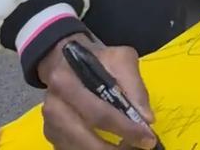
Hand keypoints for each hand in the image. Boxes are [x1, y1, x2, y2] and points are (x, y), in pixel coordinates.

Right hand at [38, 32, 156, 149]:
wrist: (67, 61)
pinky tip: (111, 147)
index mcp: (66, 81)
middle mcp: (54, 106)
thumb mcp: (119, 59)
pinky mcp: (52, 137)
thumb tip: (146, 118)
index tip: (148, 139)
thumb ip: (134, 86)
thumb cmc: (96, 61)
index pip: (99, 112)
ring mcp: (51, 125)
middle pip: (87, 139)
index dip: (126, 128)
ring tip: (127, 147)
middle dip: (116, 149)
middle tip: (139, 148)